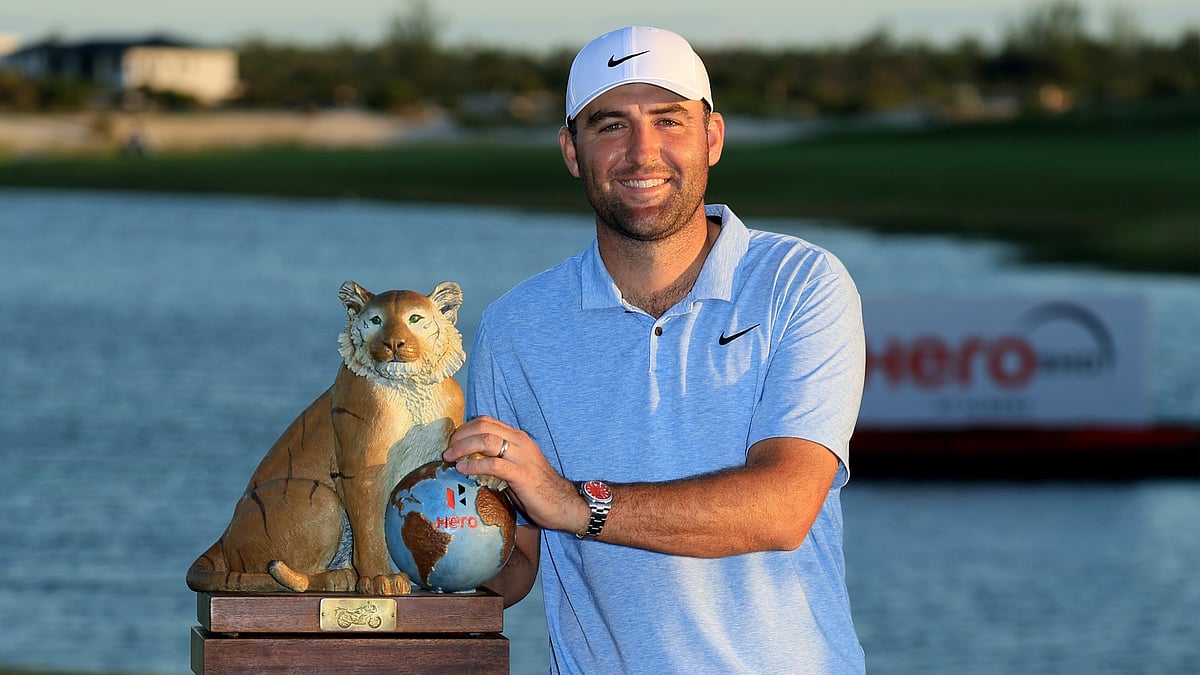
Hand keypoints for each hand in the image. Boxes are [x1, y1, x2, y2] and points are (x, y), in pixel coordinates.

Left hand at [445, 416, 586, 534]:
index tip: (452, 441)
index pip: (487, 421)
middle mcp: (520, 442)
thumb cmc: (537, 489)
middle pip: (483, 427)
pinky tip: (462, 470)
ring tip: (450, 458)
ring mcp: (522, 457)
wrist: (563, 504)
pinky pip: (494, 464)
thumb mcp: (516, 467)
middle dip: (460, 436)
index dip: (465, 428)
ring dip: (463, 447)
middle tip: (447, 450)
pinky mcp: (522, 474)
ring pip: (487, 440)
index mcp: (518, 438)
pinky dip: (474, 465)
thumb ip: (498, 459)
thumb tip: (469, 460)